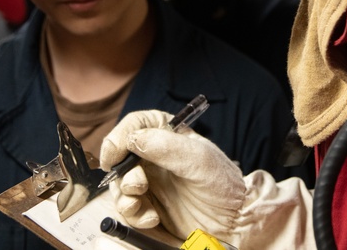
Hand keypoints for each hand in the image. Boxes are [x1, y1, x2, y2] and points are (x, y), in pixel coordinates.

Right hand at [100, 110, 314, 248]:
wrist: (233, 221)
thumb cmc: (223, 183)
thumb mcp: (200, 160)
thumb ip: (167, 147)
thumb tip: (134, 139)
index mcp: (166, 134)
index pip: (134, 125)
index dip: (118, 138)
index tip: (114, 155)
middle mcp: (153, 156)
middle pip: (119, 157)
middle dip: (123, 174)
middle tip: (138, 186)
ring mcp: (149, 181)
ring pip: (119, 185)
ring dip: (125, 197)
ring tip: (140, 206)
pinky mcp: (148, 205)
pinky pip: (128, 209)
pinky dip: (134, 215)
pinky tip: (151, 219)